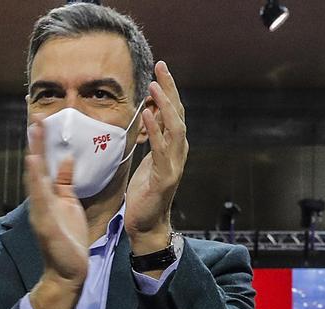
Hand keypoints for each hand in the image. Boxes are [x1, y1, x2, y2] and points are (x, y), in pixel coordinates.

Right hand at [23, 117, 87, 308]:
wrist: (69, 270)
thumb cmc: (69, 238)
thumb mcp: (69, 203)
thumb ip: (65, 182)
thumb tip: (66, 158)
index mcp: (48, 195)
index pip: (45, 164)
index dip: (44, 143)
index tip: (44, 121)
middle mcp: (41, 200)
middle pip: (37, 166)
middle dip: (37, 143)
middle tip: (37, 117)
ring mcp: (41, 211)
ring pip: (35, 179)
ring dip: (34, 156)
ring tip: (34, 134)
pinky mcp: (45, 223)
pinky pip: (40, 199)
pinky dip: (36, 181)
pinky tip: (34, 164)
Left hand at [124, 61, 187, 255]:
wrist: (147, 225)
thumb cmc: (146, 193)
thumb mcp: (148, 160)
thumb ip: (152, 138)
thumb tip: (149, 112)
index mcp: (175, 147)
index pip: (175, 112)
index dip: (170, 90)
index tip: (161, 69)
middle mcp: (179, 153)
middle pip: (178, 115)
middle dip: (171, 90)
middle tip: (162, 67)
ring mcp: (174, 165)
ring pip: (175, 129)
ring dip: (165, 107)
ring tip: (155, 88)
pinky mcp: (165, 178)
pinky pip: (161, 150)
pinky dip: (155, 131)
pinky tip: (147, 116)